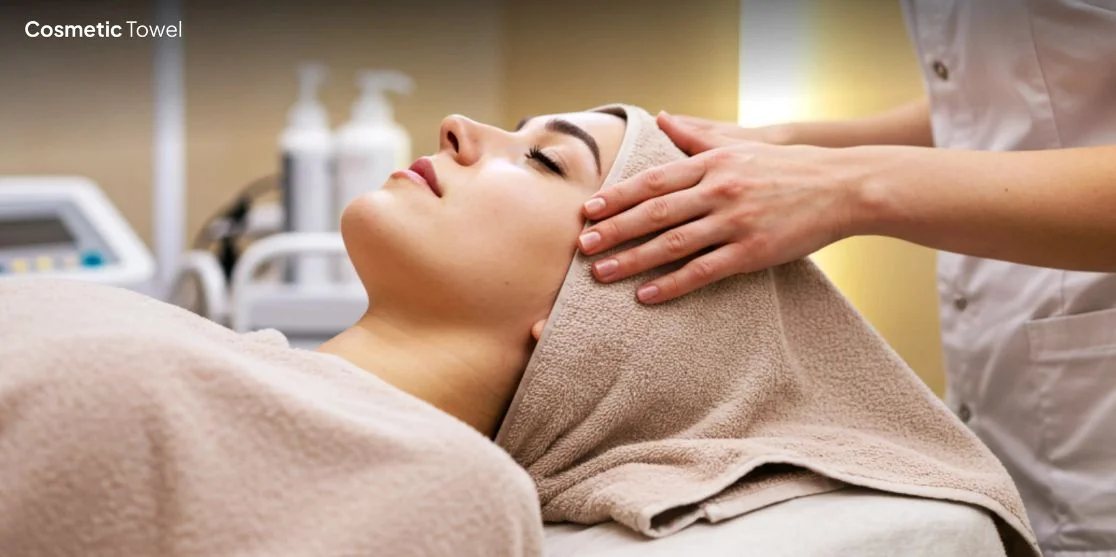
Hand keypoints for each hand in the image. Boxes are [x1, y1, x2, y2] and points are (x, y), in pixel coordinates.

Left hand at [577, 112, 860, 303]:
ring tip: (602, 274)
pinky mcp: (752, 251)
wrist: (843, 186)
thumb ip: (698, 136)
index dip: (618, 196)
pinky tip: (647, 295)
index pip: (653, 181)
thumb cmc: (788, 167)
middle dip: (614, 230)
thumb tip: (663, 118)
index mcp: (712, 164)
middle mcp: (718, 190)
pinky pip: (703, 271)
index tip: (589, 211)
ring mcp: (735, 222)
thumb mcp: (741, 144)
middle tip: (582, 246)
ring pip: (672, 244)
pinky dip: (672, 283)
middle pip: (654, 212)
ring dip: (633, 260)